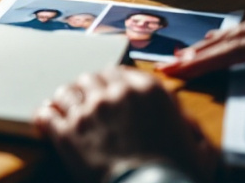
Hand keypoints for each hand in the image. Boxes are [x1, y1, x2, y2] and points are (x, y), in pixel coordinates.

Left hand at [33, 67, 217, 182]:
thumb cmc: (178, 173)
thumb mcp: (199, 146)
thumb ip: (187, 125)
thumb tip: (183, 122)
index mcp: (147, 90)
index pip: (118, 72)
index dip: (110, 81)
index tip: (106, 88)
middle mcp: (114, 94)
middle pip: (90, 78)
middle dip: (88, 88)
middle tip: (87, 99)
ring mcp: (88, 111)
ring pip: (66, 92)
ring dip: (66, 99)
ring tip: (65, 107)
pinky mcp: (67, 133)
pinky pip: (47, 114)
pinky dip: (45, 115)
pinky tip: (45, 119)